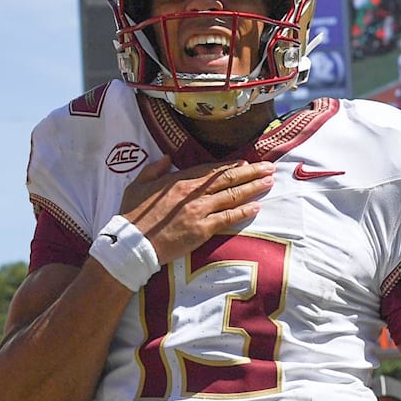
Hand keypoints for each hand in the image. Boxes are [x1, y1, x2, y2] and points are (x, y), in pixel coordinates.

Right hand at [119, 156, 275, 264]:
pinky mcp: (202, 230)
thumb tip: (167, 158)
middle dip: (251, 172)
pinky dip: (243, 212)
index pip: (211, 170)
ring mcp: (199, 211)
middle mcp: (193, 193)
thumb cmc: (132, 215)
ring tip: (268, 182)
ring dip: (253, 188)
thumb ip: (154, 169)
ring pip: (232, 196)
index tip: (245, 162)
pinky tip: (256, 207)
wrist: (132, 243)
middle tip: (268, 167)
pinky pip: (228, 219)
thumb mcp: (138, 185)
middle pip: (228, 179)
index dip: (230, 166)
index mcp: (179, 180)